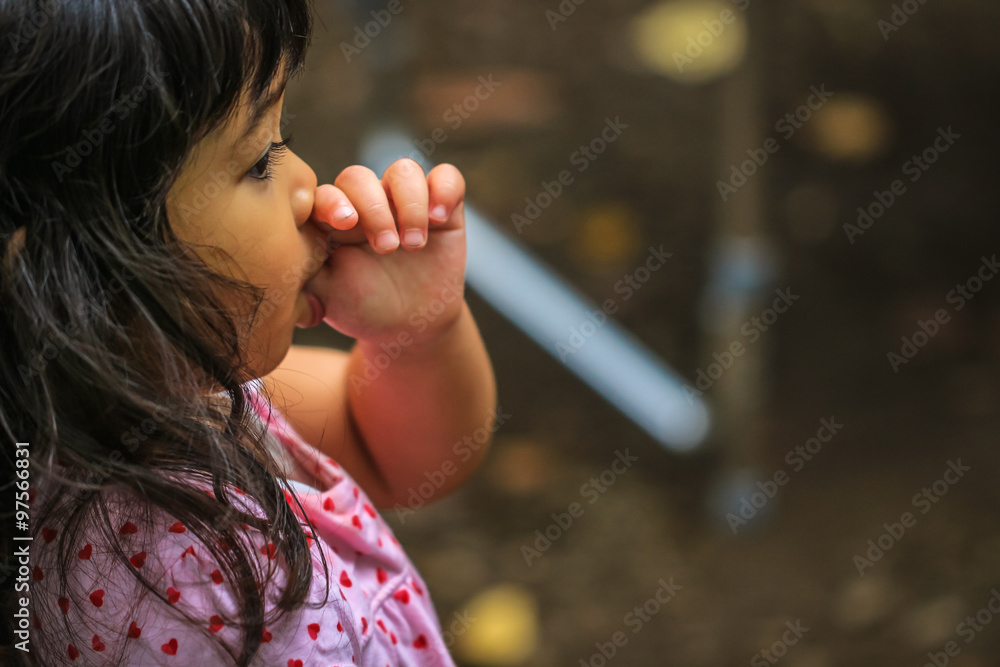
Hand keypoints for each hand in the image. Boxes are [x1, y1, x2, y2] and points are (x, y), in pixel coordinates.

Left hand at [304, 159, 466, 344]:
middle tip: (387, 248)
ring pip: (404, 170)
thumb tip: (280, 257)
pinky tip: (440, 219)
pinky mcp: (443, 208)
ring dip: (410, 203)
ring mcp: (403, 202)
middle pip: (361, 177)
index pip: (324, 194)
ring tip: (413, 244)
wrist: (408, 327)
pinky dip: (445, 191)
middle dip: (374, 209)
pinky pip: (447, 179)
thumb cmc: (361, 309)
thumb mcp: (325, 295)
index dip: (333, 201)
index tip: (345, 223)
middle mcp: (366, 203)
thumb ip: (301, 270)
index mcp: (331, 219)